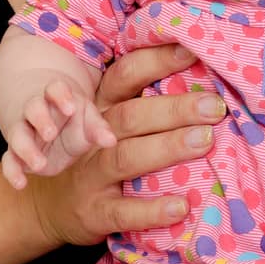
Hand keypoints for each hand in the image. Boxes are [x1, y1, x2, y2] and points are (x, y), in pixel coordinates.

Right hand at [1, 72, 116, 188]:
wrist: (49, 123)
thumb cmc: (72, 119)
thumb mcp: (87, 119)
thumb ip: (98, 128)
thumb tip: (111, 141)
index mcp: (55, 97)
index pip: (54, 89)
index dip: (60, 96)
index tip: (70, 108)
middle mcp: (34, 111)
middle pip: (32, 109)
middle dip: (40, 120)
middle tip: (51, 133)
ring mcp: (23, 131)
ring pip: (17, 135)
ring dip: (26, 148)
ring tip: (40, 164)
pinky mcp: (16, 153)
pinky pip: (8, 160)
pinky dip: (12, 171)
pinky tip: (21, 184)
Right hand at [29, 44, 226, 244]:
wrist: (50, 208)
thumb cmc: (96, 157)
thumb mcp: (109, 125)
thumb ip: (145, 105)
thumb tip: (205, 86)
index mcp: (101, 108)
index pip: (125, 76)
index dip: (156, 60)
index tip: (191, 50)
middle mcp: (92, 137)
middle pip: (130, 116)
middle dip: (174, 109)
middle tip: (214, 107)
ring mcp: (90, 176)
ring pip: (125, 157)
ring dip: (167, 148)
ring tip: (205, 142)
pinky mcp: (94, 213)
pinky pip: (123, 211)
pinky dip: (152, 210)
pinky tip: (182, 206)